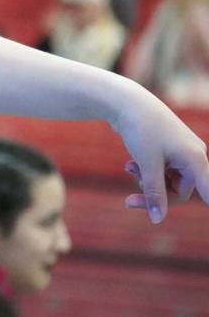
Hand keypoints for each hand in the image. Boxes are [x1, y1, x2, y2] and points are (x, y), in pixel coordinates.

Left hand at [112, 93, 208, 222]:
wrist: (125, 101)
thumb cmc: (141, 130)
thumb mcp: (147, 164)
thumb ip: (154, 193)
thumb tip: (157, 220)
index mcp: (195, 160)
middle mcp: (193, 156)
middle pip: (179, 191)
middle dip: (154, 195)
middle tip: (128, 202)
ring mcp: (180, 152)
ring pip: (166, 180)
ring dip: (147, 180)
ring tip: (129, 168)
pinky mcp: (166, 148)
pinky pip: (159, 169)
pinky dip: (145, 169)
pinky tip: (129, 164)